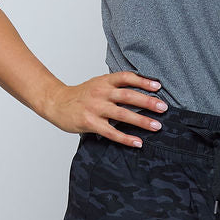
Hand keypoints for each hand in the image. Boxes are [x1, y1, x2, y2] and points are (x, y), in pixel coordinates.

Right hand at [46, 71, 167, 145]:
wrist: (56, 103)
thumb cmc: (80, 96)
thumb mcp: (97, 84)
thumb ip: (115, 86)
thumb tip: (140, 92)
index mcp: (104, 81)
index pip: (126, 77)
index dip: (143, 81)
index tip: (158, 86)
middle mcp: (100, 93)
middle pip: (128, 95)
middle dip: (148, 102)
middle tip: (164, 108)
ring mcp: (95, 108)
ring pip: (122, 114)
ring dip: (142, 120)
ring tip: (157, 126)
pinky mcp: (90, 123)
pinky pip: (111, 132)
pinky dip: (126, 138)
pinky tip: (138, 142)